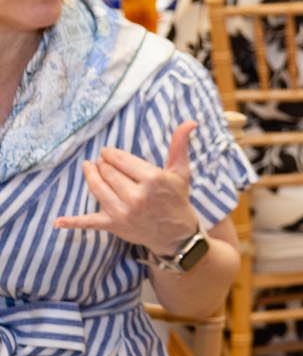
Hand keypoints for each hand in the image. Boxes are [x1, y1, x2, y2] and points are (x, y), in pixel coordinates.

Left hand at [59, 121, 199, 257]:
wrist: (176, 233)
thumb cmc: (177, 198)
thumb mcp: (180, 171)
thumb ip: (180, 145)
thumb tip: (190, 122)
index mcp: (152, 180)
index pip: (120, 160)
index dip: (111, 154)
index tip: (108, 153)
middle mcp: (136, 196)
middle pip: (107, 172)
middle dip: (103, 164)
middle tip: (104, 162)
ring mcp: (123, 211)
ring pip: (96, 188)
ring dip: (90, 176)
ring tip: (89, 168)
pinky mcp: (113, 225)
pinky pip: (89, 222)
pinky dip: (73, 222)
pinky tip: (58, 222)